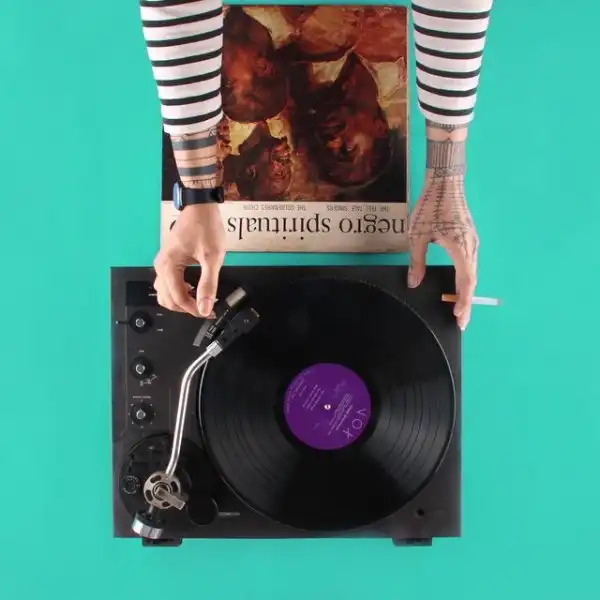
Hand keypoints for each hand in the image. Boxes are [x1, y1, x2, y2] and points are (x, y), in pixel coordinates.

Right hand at [153, 203, 225, 317]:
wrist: (200, 207)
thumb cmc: (205, 227)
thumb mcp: (212, 257)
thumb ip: (208, 285)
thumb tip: (204, 307)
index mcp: (168, 266)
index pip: (177, 298)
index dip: (193, 309)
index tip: (208, 312)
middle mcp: (161, 265)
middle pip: (167, 299)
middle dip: (186, 307)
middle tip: (205, 308)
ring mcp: (163, 262)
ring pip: (165, 292)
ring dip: (180, 300)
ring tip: (199, 299)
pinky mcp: (168, 260)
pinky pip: (167, 283)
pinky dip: (178, 291)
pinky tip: (193, 288)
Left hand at [408, 175, 478, 329]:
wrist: (446, 183)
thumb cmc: (431, 206)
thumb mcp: (417, 235)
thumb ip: (416, 261)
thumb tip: (413, 283)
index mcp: (460, 247)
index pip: (465, 281)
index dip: (462, 300)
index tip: (459, 316)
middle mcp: (471, 246)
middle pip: (471, 281)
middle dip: (466, 303)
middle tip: (461, 322)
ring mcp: (472, 242)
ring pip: (472, 273)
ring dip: (466, 292)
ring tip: (460, 309)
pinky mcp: (469, 238)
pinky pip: (470, 264)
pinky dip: (466, 279)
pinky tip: (459, 287)